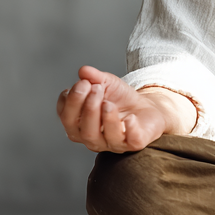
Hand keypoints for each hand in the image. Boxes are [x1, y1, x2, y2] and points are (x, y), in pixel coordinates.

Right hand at [56, 65, 192, 152]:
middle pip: (80, 130)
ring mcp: (112, 143)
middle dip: (86, 107)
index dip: (71, 101)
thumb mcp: (107, 84)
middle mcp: (92, 137)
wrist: (147, 107)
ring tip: (109, 102)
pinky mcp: (134, 143)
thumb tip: (84, 70)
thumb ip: (95, 77)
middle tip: (96, 89)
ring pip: (99, 138)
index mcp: (80, 124)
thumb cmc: (121, 100)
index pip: (66, 117)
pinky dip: (129, 129)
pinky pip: (130, 140)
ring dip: (104, 118)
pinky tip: (130, 118)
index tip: (83, 83)